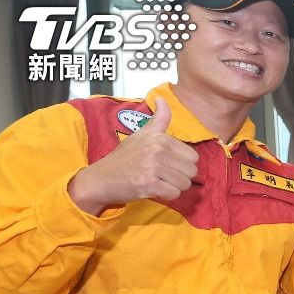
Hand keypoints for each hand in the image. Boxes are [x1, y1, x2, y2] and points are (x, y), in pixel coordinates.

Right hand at [67, 97, 198, 215]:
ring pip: (185, 184)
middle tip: (163, 176)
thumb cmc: (124, 158)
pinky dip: (166, 196)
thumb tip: (162, 97)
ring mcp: (153, 167)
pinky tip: (153, 190)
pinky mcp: (149, 184)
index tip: (166, 165)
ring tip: (158, 182)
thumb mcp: (141, 134)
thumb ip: (158, 119)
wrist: (101, 178)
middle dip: (180, 177)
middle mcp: (157, 150)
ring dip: (174, 188)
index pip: (193, 156)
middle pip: (191, 171)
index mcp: (159, 138)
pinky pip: (174, 194)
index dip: (182, 164)